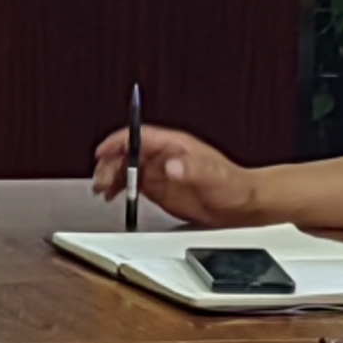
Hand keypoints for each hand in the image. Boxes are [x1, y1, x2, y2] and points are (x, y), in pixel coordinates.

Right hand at [87, 122, 259, 225]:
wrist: (241, 205)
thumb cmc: (232, 187)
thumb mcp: (213, 177)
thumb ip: (190, 170)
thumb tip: (170, 165)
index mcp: (173, 145)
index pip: (137, 136)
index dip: (117, 142)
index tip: (102, 153)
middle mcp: (163, 156)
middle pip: (126, 152)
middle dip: (109, 164)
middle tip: (101, 182)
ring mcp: (160, 171)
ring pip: (124, 167)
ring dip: (110, 176)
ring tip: (101, 190)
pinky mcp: (159, 188)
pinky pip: (131, 183)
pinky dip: (117, 188)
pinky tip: (111, 196)